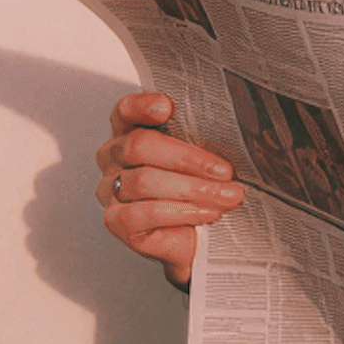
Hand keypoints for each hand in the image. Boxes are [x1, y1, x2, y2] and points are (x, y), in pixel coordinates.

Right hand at [94, 91, 244, 287]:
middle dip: (189, 158)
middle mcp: (114, 157)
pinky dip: (182, 212)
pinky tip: (208, 213)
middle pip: (139, 145)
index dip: (142, 106)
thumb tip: (232, 129)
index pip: (125, 110)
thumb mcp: (204, 157)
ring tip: (228, 196)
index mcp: (131, 131)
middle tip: (226, 171)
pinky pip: (144, 213)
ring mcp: (111, 189)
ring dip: (195, 189)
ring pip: (146, 181)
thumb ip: (203, 137)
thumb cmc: (201, 189)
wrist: (200, 238)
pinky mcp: (116, 221)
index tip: (168, 107)